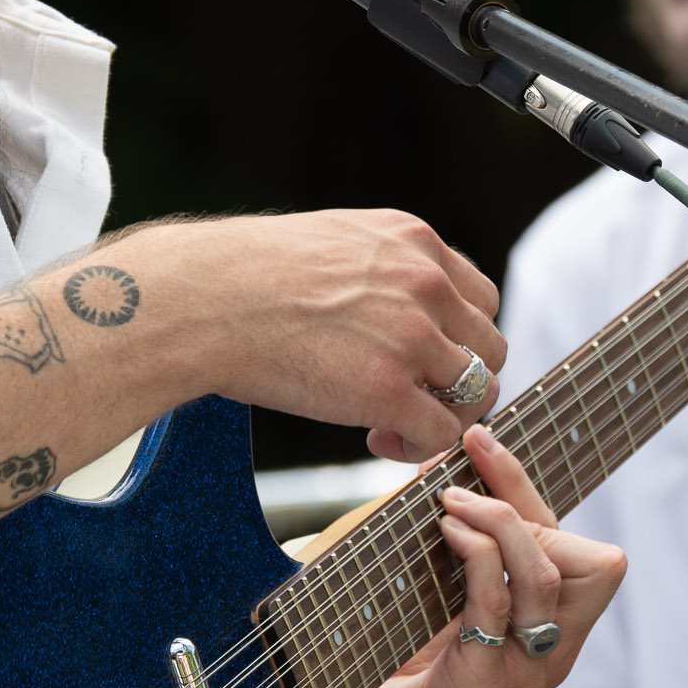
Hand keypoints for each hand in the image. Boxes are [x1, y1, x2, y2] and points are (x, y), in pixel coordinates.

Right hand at [104, 210, 505, 457]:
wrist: (198, 299)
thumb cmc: (244, 275)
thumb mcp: (334, 240)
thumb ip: (382, 267)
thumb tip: (397, 309)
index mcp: (414, 240)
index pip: (480, 298)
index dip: (457, 339)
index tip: (419, 361)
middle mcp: (425, 281)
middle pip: (489, 347)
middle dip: (456, 381)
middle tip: (410, 399)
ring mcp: (411, 335)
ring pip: (477, 392)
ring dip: (443, 416)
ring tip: (391, 424)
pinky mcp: (387, 389)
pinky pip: (439, 434)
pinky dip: (416, 447)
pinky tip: (376, 439)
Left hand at [350, 425, 627, 687]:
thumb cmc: (383, 666)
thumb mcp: (431, 590)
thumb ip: (452, 538)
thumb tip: (449, 461)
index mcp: (547, 632)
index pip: (581, 552)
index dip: (536, 493)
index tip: (484, 446)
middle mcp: (550, 656)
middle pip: (589, 563)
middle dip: (525, 503)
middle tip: (468, 473)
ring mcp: (524, 675)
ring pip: (550, 578)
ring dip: (502, 522)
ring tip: (450, 502)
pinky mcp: (484, 687)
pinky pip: (498, 604)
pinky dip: (477, 555)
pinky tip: (446, 532)